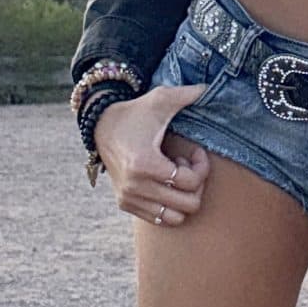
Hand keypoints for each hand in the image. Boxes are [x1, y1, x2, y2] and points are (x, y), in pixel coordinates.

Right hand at [94, 87, 212, 227]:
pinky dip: (169, 205)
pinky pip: (160, 219)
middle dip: (195, 184)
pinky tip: (163, 183)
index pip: (190, 182)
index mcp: (145, 164)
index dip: (202, 167)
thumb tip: (207, 87)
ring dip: (182, 198)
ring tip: (175, 177)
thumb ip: (187, 93)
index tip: (196, 152)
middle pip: (188, 204)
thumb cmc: (135, 113)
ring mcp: (129, 198)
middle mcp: (136, 186)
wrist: (100, 126)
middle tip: (186, 165)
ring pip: (176, 218)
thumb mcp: (160, 100)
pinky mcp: (125, 204)